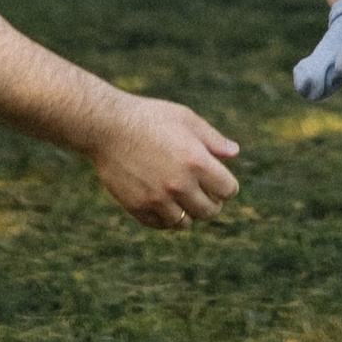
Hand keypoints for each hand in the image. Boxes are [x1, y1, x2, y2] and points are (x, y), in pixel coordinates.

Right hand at [89, 93, 240, 229]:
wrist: (106, 125)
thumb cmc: (149, 117)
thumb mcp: (185, 119)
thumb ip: (213, 139)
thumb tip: (234, 153)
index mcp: (196, 162)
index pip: (228, 190)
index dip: (226, 185)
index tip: (217, 180)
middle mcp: (179, 184)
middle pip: (210, 211)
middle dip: (211, 202)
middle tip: (202, 192)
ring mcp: (157, 198)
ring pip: (185, 223)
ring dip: (188, 212)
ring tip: (181, 197)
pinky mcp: (137, 206)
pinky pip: (160, 224)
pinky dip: (165, 218)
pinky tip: (163, 202)